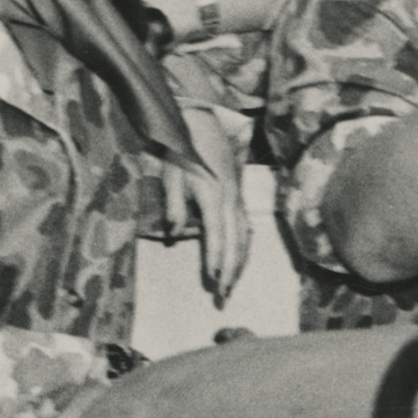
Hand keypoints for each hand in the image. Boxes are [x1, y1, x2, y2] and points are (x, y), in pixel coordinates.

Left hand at [178, 105, 249, 302]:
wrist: (200, 121)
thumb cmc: (181, 149)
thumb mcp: (171, 175)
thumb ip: (174, 205)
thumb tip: (174, 232)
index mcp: (213, 194)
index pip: (217, 234)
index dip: (216, 259)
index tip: (214, 280)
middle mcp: (230, 198)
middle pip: (235, 241)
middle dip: (230, 270)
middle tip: (222, 296)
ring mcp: (238, 196)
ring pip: (244, 235)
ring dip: (239, 262)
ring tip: (230, 285)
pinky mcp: (239, 194)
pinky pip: (246, 225)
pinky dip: (244, 245)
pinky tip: (241, 258)